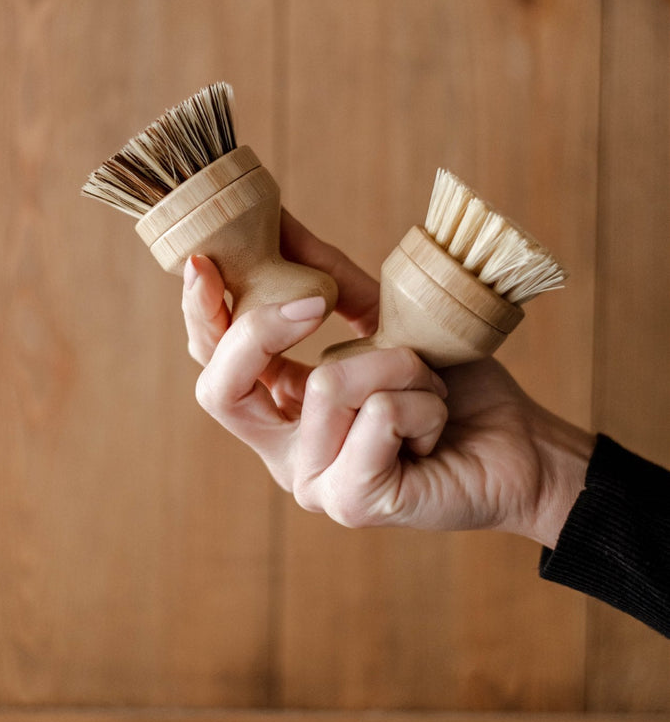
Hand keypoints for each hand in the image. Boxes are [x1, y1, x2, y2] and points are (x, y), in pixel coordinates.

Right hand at [182, 212, 594, 545]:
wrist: (521, 445)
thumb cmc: (453, 386)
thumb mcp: (384, 321)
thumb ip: (327, 280)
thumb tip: (277, 218)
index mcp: (282, 412)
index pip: (213, 366)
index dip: (199, 313)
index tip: (204, 258)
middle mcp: (284, 454)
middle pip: (220, 389)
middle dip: (262, 328)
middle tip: (317, 299)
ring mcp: (314, 484)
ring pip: (325, 384)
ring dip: (398, 363)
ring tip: (431, 385)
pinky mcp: (352, 503)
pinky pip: (376, 414)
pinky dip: (422, 401)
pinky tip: (438, 424)